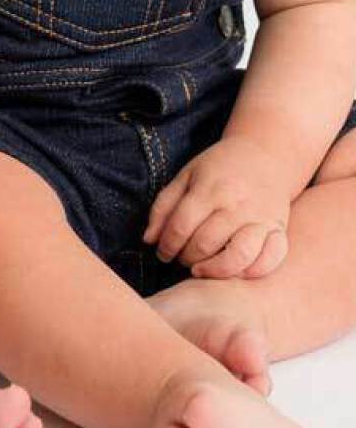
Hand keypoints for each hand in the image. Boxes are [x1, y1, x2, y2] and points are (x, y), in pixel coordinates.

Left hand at [143, 136, 292, 278]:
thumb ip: (164, 206)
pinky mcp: (279, 230)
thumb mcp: (186, 176)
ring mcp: (261, 219)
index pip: (181, 226)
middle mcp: (237, 205)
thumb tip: (148, 239)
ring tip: (201, 269)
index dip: (167, 245)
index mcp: (210, 189)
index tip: (162, 252)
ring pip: (238, 256)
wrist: (265, 155)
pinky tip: (234, 271)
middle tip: (181, 258)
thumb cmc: (220, 168)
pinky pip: (269, 260)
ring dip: (215, 270)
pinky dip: (250, 272)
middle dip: (186, 258)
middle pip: (205, 244)